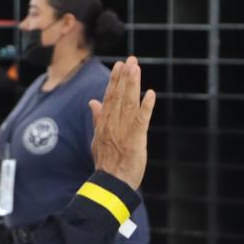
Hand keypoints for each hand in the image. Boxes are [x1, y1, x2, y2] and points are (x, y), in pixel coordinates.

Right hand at [89, 57, 155, 188]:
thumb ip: (97, 118)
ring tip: (136, 68)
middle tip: (131, 59)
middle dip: (125, 77)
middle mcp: (112, 124)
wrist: (110, 184)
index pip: (109, 97)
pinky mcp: (135, 140)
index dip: (115, 80)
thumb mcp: (97, 139)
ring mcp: (123, 131)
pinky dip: (146, 106)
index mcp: (104, 124)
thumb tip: (92, 101)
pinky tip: (150, 93)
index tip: (120, 65)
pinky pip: (141, 120)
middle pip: (119, 96)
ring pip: (129, 103)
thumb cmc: (106, 164)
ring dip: (133, 85)